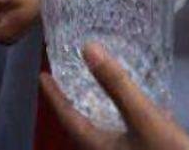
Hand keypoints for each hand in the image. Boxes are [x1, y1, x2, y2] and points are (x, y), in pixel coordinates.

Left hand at [41, 43, 188, 149]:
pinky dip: (127, 121)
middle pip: (84, 127)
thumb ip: (116, 85)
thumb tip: (88, 49)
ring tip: (102, 92)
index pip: (68, 117)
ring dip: (102, 112)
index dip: (55, 96)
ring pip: (107, 134)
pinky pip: (129, 138)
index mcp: (98, 146)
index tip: (43, 76)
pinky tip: (146, 110)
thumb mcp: (143, 119)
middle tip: (68, 81)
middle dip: (76, 104)